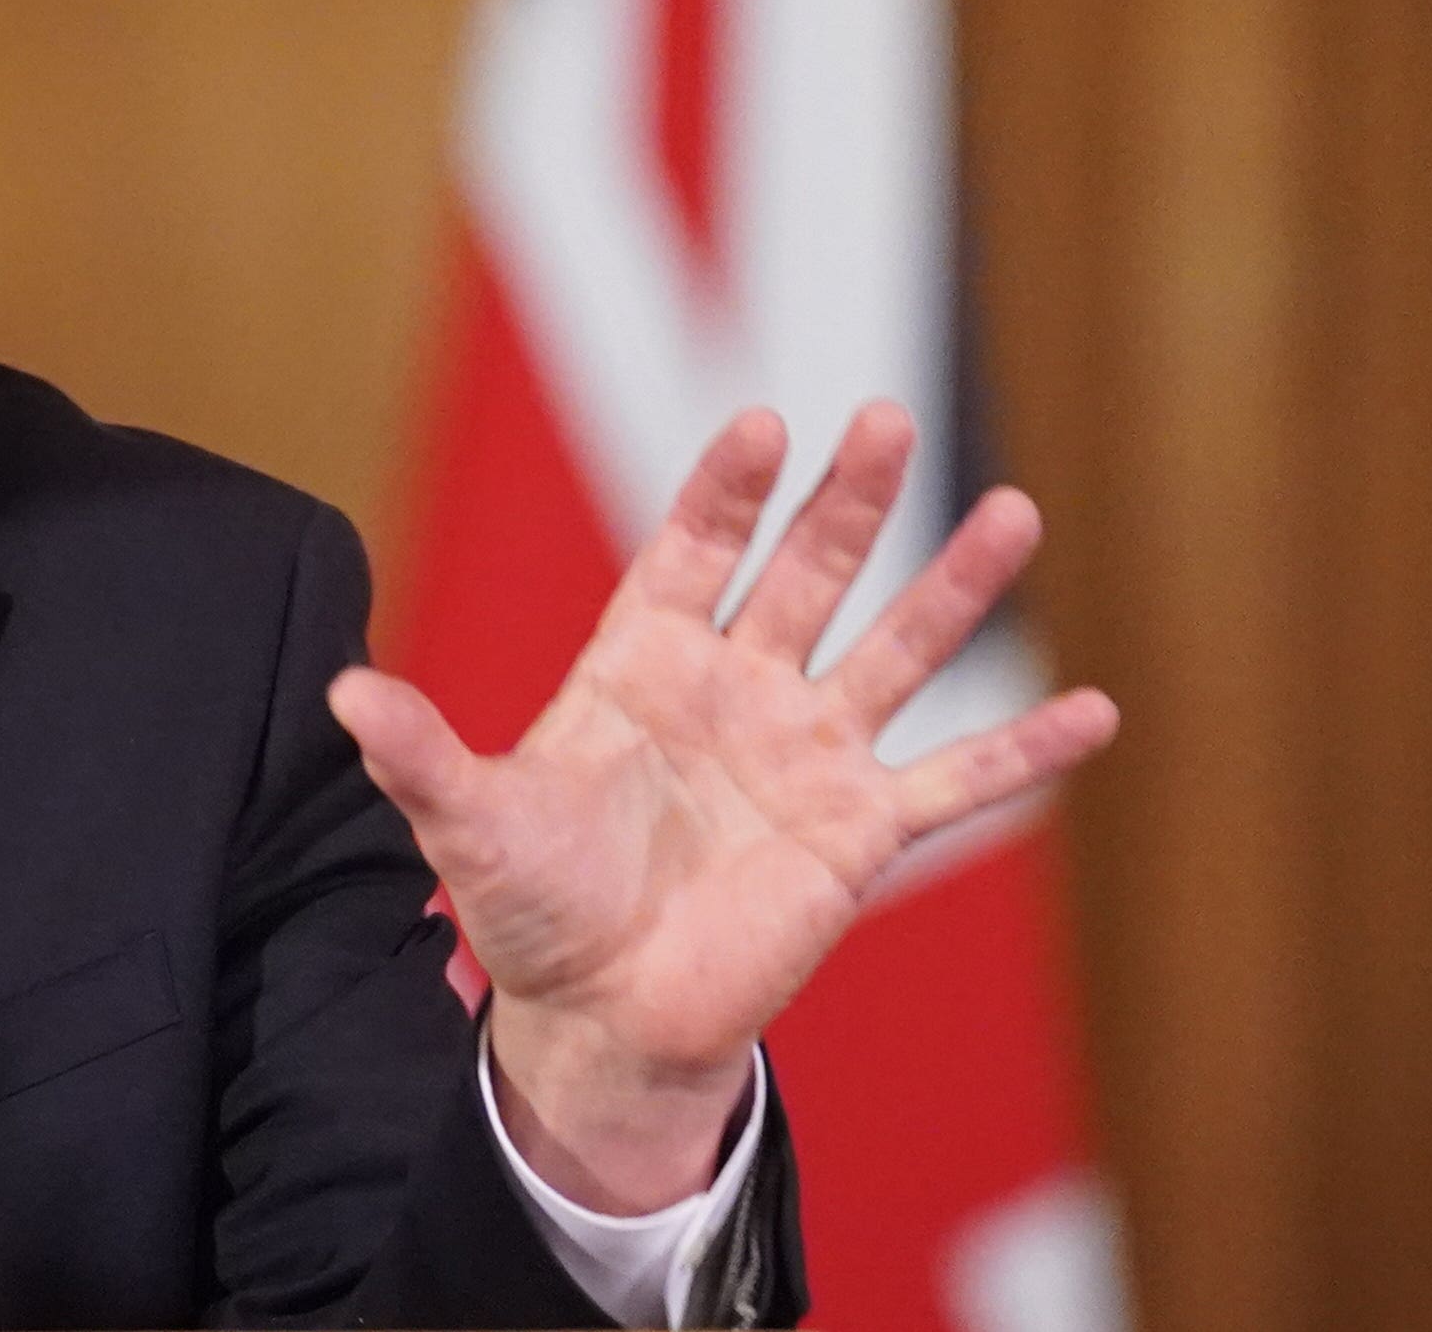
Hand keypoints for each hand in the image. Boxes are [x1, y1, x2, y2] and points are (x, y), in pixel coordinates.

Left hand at [328, 402, 1116, 1212]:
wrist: (599, 1014)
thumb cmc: (533, 906)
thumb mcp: (468, 823)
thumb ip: (417, 753)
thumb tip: (335, 694)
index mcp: (642, 662)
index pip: (691, 549)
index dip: (726, 492)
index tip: (762, 425)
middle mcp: (736, 688)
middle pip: (805, 572)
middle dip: (845, 499)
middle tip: (887, 417)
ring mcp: (806, 754)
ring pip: (895, 650)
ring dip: (954, 587)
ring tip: (1016, 511)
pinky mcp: (859, 834)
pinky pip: (956, 782)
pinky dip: (1024, 749)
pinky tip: (1096, 708)